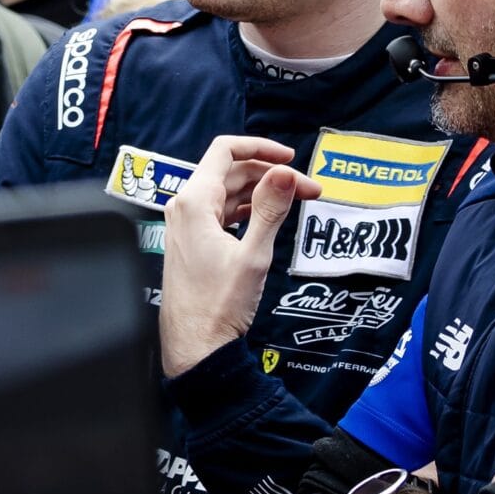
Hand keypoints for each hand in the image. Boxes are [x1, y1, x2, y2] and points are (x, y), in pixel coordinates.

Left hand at [159, 136, 321, 376]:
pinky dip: (247, 209)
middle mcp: (184, 207)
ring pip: (227, 192)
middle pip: (230, 172)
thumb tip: (285, 173)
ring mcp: (186, 224)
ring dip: (262, 192)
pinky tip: (269, 217)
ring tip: (298, 202)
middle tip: (310, 190)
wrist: (196, 345)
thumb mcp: (254, 255)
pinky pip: (221, 212)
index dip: (260, 147)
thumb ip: (271, 210)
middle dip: (271, 175)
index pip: (225, 150)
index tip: (291, 157)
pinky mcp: (192, 241)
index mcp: (194, 202)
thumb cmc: (219, 305)